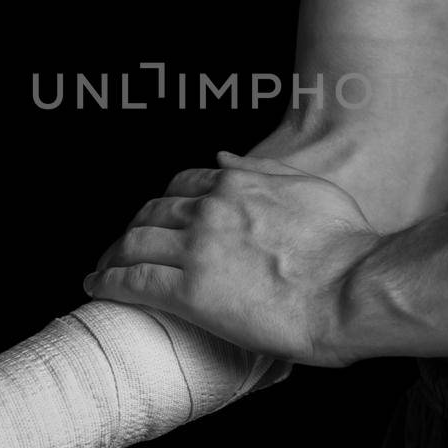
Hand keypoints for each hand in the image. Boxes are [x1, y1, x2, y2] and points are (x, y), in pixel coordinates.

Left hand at [85, 151, 380, 365]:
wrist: (351, 287)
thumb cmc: (346, 244)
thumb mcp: (310, 189)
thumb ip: (265, 172)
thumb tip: (226, 156)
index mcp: (238, 184)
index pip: (182, 186)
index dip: (164, 203)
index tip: (156, 217)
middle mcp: (210, 209)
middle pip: (152, 212)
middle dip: (132, 228)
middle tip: (121, 245)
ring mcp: (196, 249)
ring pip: (135, 244)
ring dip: (113, 255)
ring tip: (101, 268)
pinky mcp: (189, 291)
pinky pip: (134, 282)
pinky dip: (108, 282)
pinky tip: (95, 288)